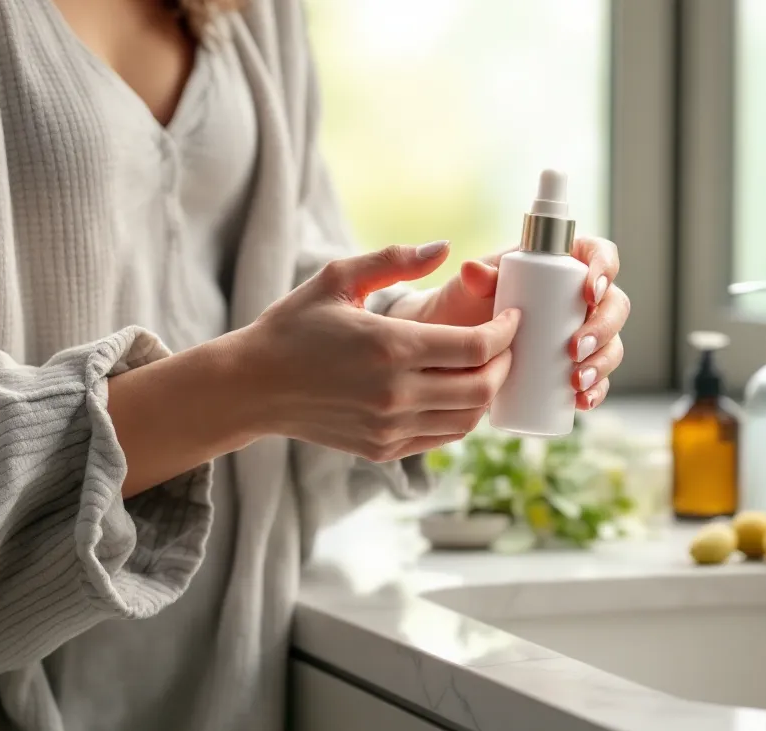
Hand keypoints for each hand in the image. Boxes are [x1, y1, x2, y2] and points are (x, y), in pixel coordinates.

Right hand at [240, 242, 520, 461]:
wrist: (252, 387)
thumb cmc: (294, 326)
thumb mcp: (337, 279)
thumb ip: (394, 260)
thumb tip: (446, 248)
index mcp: (391, 347)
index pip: (476, 347)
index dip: (506, 333)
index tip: (513, 318)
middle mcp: (395, 393)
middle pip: (482, 388)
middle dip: (506, 364)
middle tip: (508, 344)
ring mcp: (390, 427)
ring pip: (468, 419)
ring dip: (489, 394)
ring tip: (489, 367)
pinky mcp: (383, 448)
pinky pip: (443, 437)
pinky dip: (462, 416)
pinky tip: (459, 391)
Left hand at [388, 236, 628, 409]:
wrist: (452, 347)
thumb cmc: (465, 306)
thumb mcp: (469, 289)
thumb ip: (474, 277)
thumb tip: (472, 270)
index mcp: (564, 265)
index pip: (600, 255)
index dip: (605, 269)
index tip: (588, 293)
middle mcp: (580, 299)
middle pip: (614, 306)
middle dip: (602, 329)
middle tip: (574, 349)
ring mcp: (582, 333)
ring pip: (610, 345)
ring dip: (602, 364)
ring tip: (575, 381)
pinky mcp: (575, 367)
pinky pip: (599, 379)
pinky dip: (596, 391)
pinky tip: (583, 401)